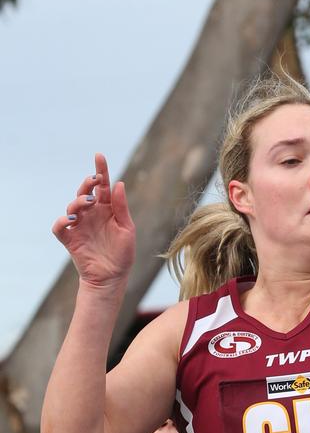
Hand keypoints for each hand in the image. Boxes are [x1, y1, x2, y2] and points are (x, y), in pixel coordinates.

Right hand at [51, 154, 135, 287]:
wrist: (112, 276)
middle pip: (85, 193)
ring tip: (87, 203)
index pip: (102, 187)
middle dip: (87, 183)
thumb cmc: (122, 253)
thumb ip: (121, 207)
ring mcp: (80, 226)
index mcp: (107, 210)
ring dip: (78, 201)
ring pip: (72, 206)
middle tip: (94, 180)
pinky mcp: (70, 239)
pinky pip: (60, 227)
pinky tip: (72, 220)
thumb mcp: (127, 228)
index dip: (100, 171)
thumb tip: (118, 183)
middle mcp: (92, 215)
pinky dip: (62, 221)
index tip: (99, 156)